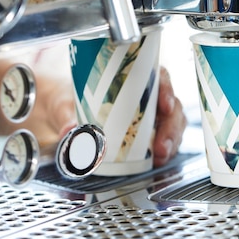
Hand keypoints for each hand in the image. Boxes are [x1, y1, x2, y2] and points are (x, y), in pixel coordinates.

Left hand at [25, 65, 186, 167]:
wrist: (65, 112)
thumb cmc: (70, 98)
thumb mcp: (65, 103)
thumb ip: (67, 116)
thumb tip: (69, 131)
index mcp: (133, 78)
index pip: (159, 77)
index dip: (167, 90)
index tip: (165, 105)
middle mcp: (147, 95)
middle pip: (172, 106)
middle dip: (171, 126)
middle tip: (161, 146)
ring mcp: (151, 115)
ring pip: (173, 124)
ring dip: (172, 141)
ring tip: (161, 156)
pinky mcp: (149, 134)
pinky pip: (166, 139)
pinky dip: (166, 150)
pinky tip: (158, 160)